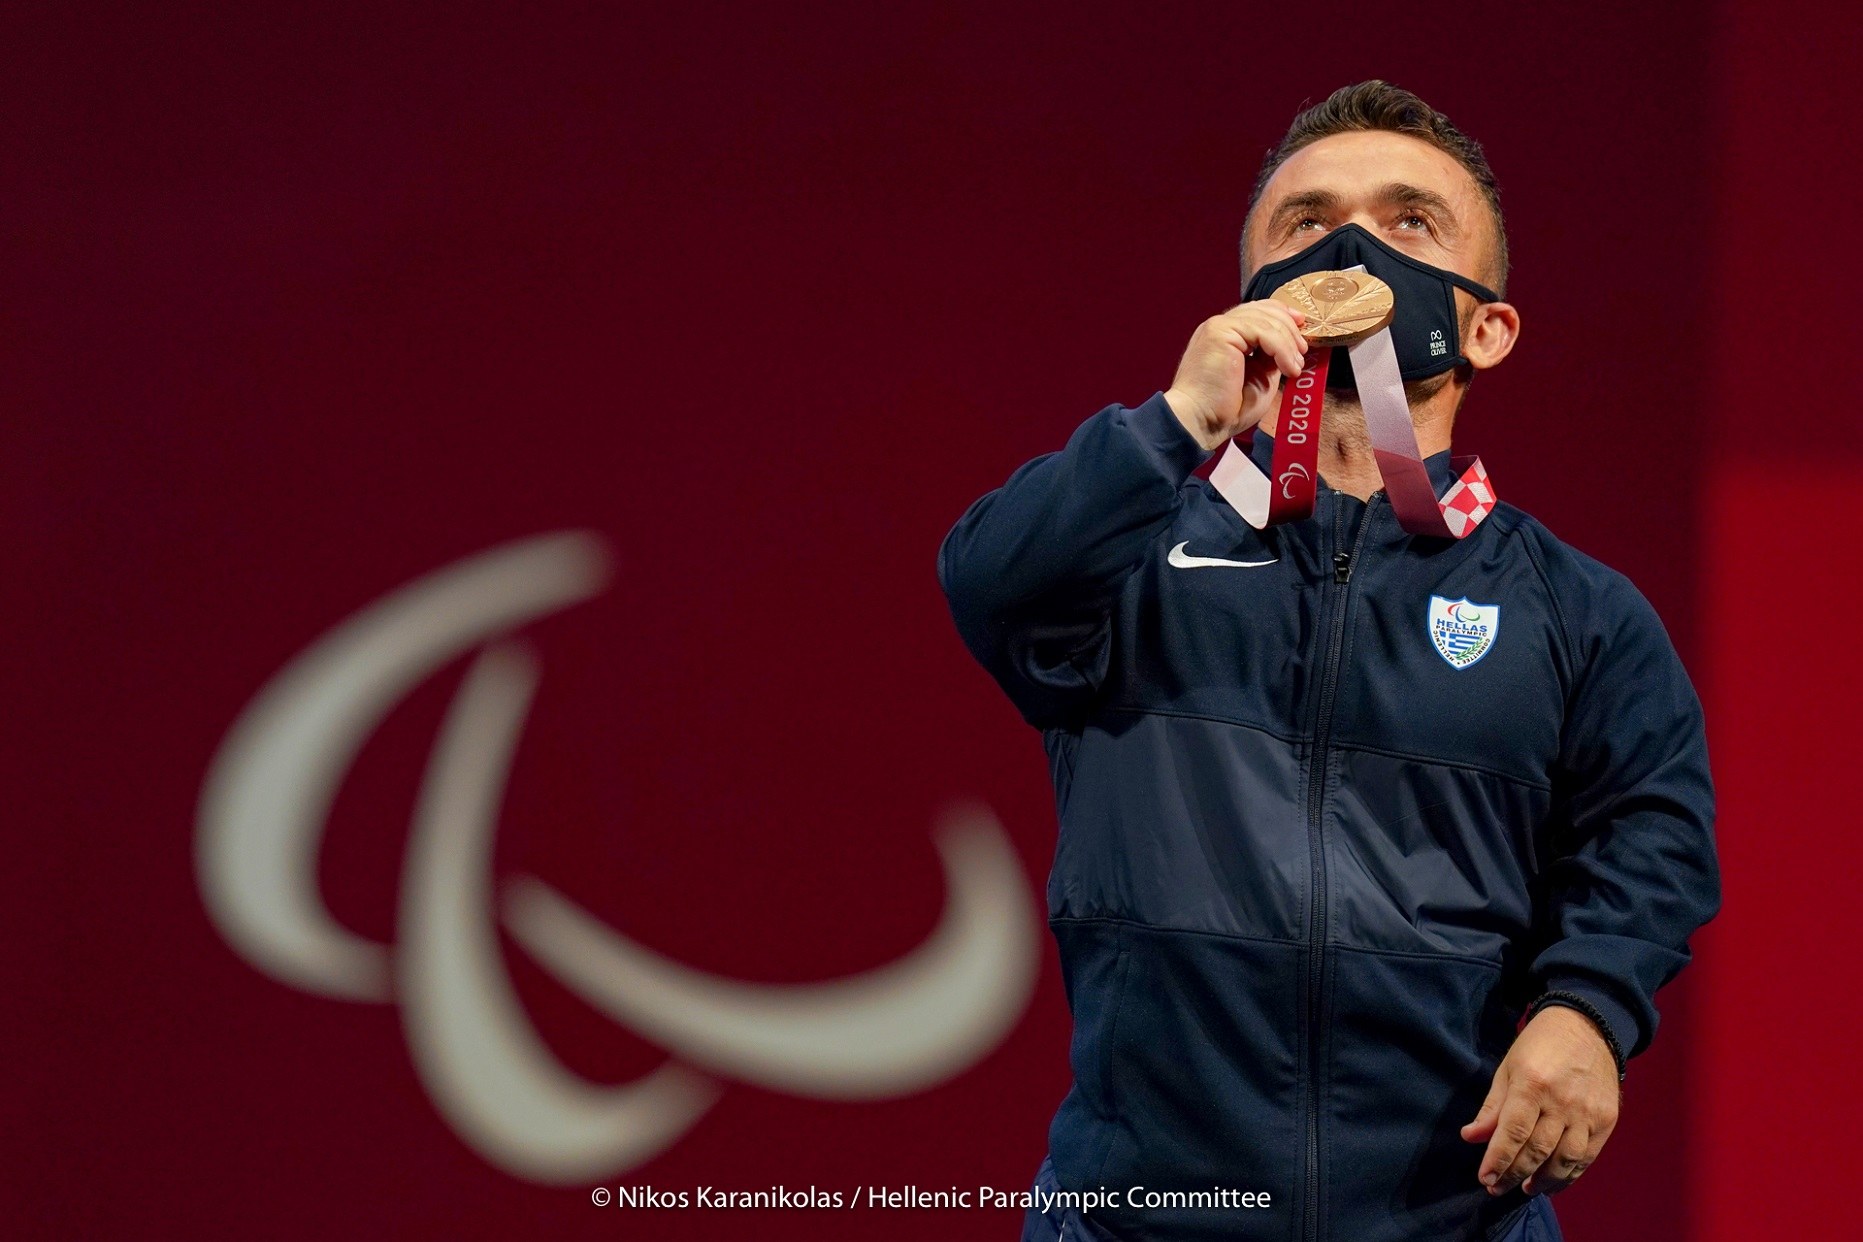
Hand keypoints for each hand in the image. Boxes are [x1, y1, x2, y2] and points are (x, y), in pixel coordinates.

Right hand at [1162, 301, 1308, 451]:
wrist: (1201, 422)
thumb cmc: (1225, 409)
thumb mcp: (1259, 377)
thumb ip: (1270, 358)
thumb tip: (1290, 347)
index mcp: (1226, 335)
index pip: (1258, 311)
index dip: (1283, 315)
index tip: (1302, 328)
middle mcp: (1220, 326)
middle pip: (1264, 310)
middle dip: (1290, 329)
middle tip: (1302, 354)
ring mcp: (1219, 327)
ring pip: (1266, 319)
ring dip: (1288, 342)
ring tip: (1295, 366)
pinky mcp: (1220, 332)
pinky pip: (1262, 330)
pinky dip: (1281, 348)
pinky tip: (1287, 368)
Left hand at [1459, 1006, 1620, 1196]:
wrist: (1588, 1026)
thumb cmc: (1538, 1046)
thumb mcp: (1508, 1068)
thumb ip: (1492, 1107)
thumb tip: (1471, 1138)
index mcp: (1533, 1084)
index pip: (1513, 1132)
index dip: (1498, 1159)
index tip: (1485, 1178)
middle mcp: (1562, 1102)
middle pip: (1537, 1150)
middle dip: (1514, 1173)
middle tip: (1497, 1188)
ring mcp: (1588, 1113)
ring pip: (1564, 1159)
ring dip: (1543, 1180)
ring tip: (1524, 1187)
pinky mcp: (1606, 1120)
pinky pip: (1586, 1157)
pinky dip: (1569, 1175)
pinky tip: (1552, 1182)